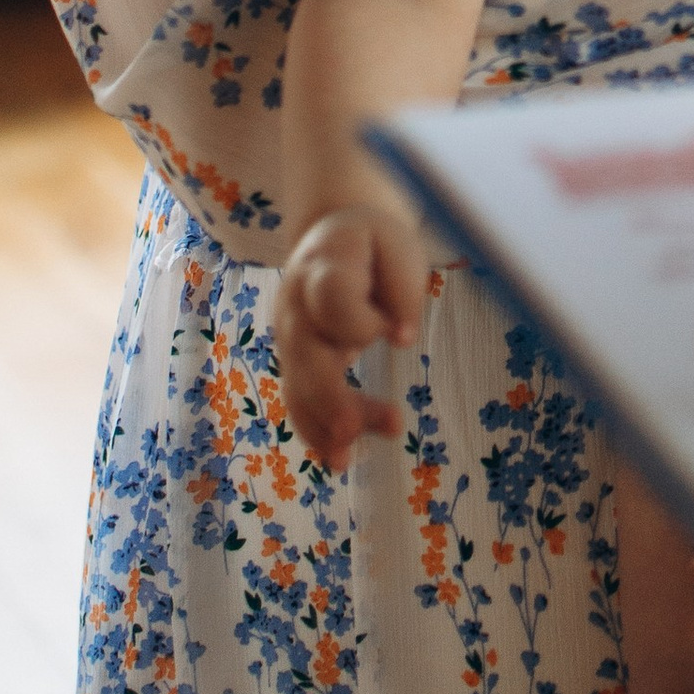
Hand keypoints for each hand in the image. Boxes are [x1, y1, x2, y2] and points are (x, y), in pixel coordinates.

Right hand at [270, 206, 429, 466]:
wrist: (333, 235)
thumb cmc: (373, 244)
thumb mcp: (397, 246)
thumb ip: (402, 288)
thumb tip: (401, 338)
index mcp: (324, 265)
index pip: (332, 299)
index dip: (363, 322)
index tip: (399, 332)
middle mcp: (296, 305)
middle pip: (305, 354)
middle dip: (327, 395)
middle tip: (351, 427)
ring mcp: (290, 337)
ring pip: (300, 387)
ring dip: (323, 424)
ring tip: (346, 458)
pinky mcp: (296, 363)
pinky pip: (300, 402)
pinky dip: (316, 432)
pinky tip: (337, 458)